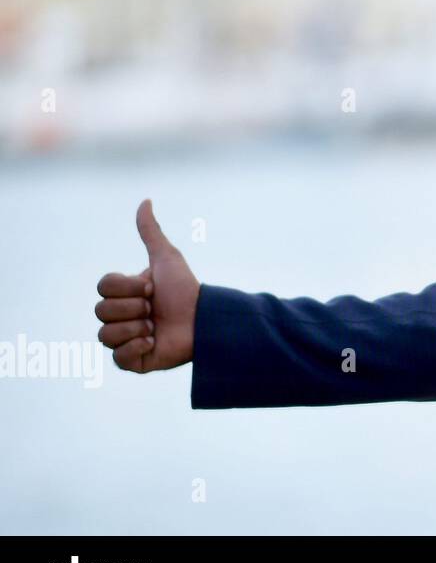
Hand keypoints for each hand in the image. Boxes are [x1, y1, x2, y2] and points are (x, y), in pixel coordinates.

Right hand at [95, 199, 198, 371]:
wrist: (206, 319)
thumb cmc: (186, 288)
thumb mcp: (166, 257)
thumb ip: (151, 233)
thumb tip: (145, 201)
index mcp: (123, 294)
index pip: (103, 288)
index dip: (128, 287)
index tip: (152, 287)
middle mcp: (120, 317)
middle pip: (101, 311)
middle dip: (134, 307)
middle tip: (155, 308)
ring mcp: (125, 340)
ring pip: (105, 335)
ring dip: (135, 327)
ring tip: (156, 326)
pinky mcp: (134, 361)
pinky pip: (117, 358)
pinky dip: (137, 348)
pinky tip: (154, 341)